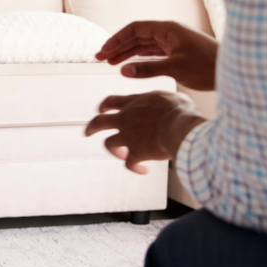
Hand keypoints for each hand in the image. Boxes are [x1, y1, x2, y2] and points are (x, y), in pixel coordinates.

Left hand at [85, 91, 205, 173]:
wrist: (179, 126)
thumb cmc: (179, 111)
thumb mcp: (170, 97)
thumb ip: (163, 101)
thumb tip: (172, 103)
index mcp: (133, 103)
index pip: (111, 101)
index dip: (103, 106)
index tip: (101, 110)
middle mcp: (126, 119)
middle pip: (99, 122)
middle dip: (91, 128)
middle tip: (87, 133)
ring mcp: (128, 136)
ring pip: (109, 144)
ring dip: (114, 151)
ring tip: (122, 155)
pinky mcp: (136, 152)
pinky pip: (130, 163)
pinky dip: (134, 167)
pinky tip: (143, 170)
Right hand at [96, 21, 218, 91]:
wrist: (233, 70)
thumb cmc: (208, 66)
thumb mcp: (176, 68)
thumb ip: (148, 69)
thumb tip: (123, 70)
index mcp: (168, 29)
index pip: (135, 29)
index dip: (117, 39)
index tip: (104, 51)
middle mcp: (169, 33)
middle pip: (137, 36)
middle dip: (118, 46)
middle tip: (100, 58)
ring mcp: (174, 43)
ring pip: (144, 45)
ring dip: (127, 53)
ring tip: (110, 62)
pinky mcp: (178, 53)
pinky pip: (153, 52)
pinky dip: (139, 58)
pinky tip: (129, 64)